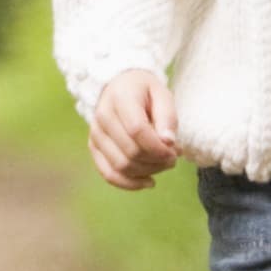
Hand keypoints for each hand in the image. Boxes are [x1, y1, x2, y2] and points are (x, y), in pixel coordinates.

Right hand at [87, 68, 178, 191]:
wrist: (119, 87)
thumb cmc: (145, 91)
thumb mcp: (162, 94)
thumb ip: (167, 117)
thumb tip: (168, 143)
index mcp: (120, 98)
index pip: (137, 130)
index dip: (158, 147)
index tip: (176, 151)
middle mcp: (102, 116)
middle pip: (130, 151)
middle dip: (157, 161)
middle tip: (174, 156)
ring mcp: (95, 134)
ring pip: (121, 166)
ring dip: (148, 171)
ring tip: (164, 163)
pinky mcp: (94, 147)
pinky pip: (109, 174)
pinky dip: (130, 183)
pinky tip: (149, 182)